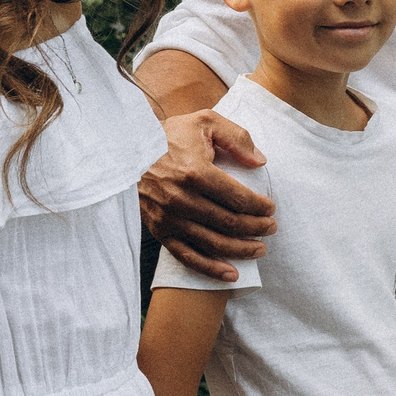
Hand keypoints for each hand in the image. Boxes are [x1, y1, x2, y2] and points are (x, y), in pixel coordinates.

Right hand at [140, 110, 275, 280]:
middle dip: (256, 228)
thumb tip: (260, 162)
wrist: (125, 151)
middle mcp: (181, 198)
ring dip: (241, 249)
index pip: (238, 198)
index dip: (260, 207)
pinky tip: (231, 273)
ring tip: (259, 249)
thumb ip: (236, 138)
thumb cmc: (168, 136)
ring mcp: (169, 218)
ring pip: (213, 243)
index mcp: (195, 171)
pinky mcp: (159, 230)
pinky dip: (211, 268)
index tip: (271, 208)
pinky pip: (188, 256)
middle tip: (271, 227)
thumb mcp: (204, 121)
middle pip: (230, 222)